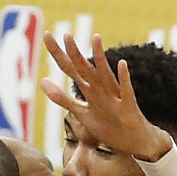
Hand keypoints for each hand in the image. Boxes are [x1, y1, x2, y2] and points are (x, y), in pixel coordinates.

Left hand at [41, 32, 172, 161]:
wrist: (133, 141)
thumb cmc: (108, 125)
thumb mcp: (81, 113)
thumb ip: (62, 98)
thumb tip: (42, 81)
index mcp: (89, 89)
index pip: (69, 68)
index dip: (58, 54)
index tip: (46, 35)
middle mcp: (100, 88)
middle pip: (84, 68)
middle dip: (74, 53)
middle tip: (66, 34)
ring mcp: (114, 96)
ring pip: (105, 75)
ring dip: (100, 58)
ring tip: (96, 38)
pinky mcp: (128, 107)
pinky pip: (126, 91)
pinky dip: (124, 79)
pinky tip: (122, 65)